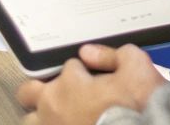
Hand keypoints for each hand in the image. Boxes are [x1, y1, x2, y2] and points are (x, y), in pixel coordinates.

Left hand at [16, 44, 164, 124]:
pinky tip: (67, 124)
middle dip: (41, 88)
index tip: (95, 79)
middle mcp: (54, 106)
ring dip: (40, 115)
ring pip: (29, 121)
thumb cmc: (140, 105)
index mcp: (70, 83)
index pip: (69, 67)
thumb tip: (89, 52)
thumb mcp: (136, 66)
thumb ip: (111, 55)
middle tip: (59, 93)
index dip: (83, 71)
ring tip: (57, 116)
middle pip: (29, 91)